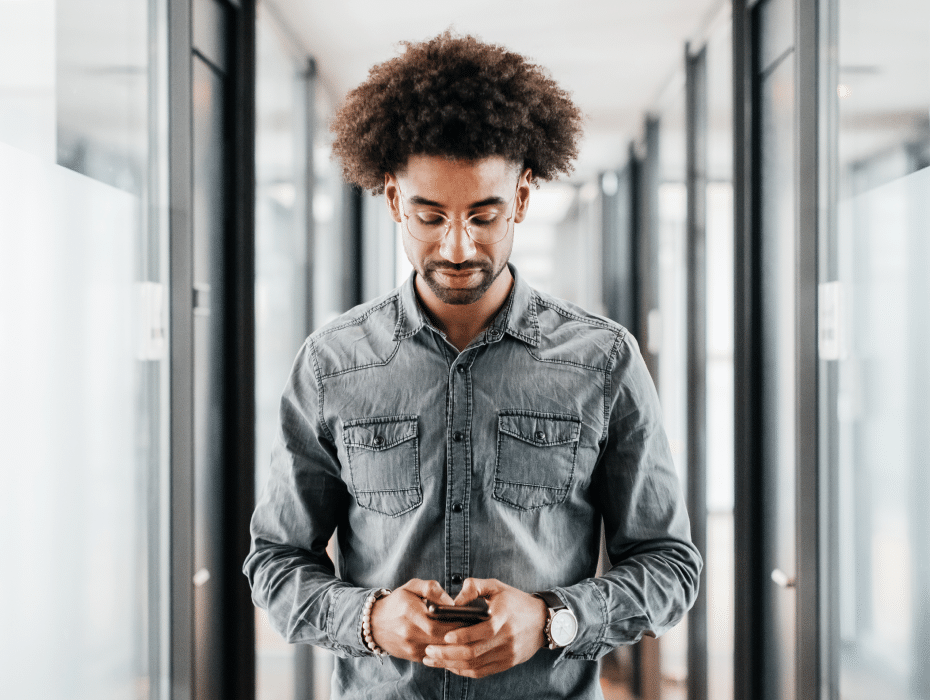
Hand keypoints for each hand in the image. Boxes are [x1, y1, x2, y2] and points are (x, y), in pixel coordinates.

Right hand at [368, 579, 463, 661]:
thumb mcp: (412, 586)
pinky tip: (457, 645)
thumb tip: (450, 602)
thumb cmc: (397, 602)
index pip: (438, 623)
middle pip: (442, 639)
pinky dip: (447, 652)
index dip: (456, 624)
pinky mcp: (413, 657)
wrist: (374, 623)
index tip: (472, 619)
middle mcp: (410, 632)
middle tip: (476, 629)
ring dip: (456, 646)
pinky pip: (435, 657)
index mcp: (410, 612)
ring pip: (441, 650)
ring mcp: (411, 647)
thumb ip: (432, 588)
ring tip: (470, 637)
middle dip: (461, 635)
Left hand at [422, 578, 546, 677]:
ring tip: (432, 660)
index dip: (461, 636)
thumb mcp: (497, 586)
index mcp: (503, 619)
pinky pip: (482, 672)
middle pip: (473, 653)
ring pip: (475, 666)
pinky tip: (450, 666)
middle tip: (429, 650)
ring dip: (451, 665)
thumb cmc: (517, 601)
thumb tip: (454, 600)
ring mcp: (507, 654)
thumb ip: (474, 587)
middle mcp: (505, 639)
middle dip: (447, 654)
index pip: (480, 632)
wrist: (543, 621)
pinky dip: (463, 671)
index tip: (444, 636)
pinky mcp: (507, 664)